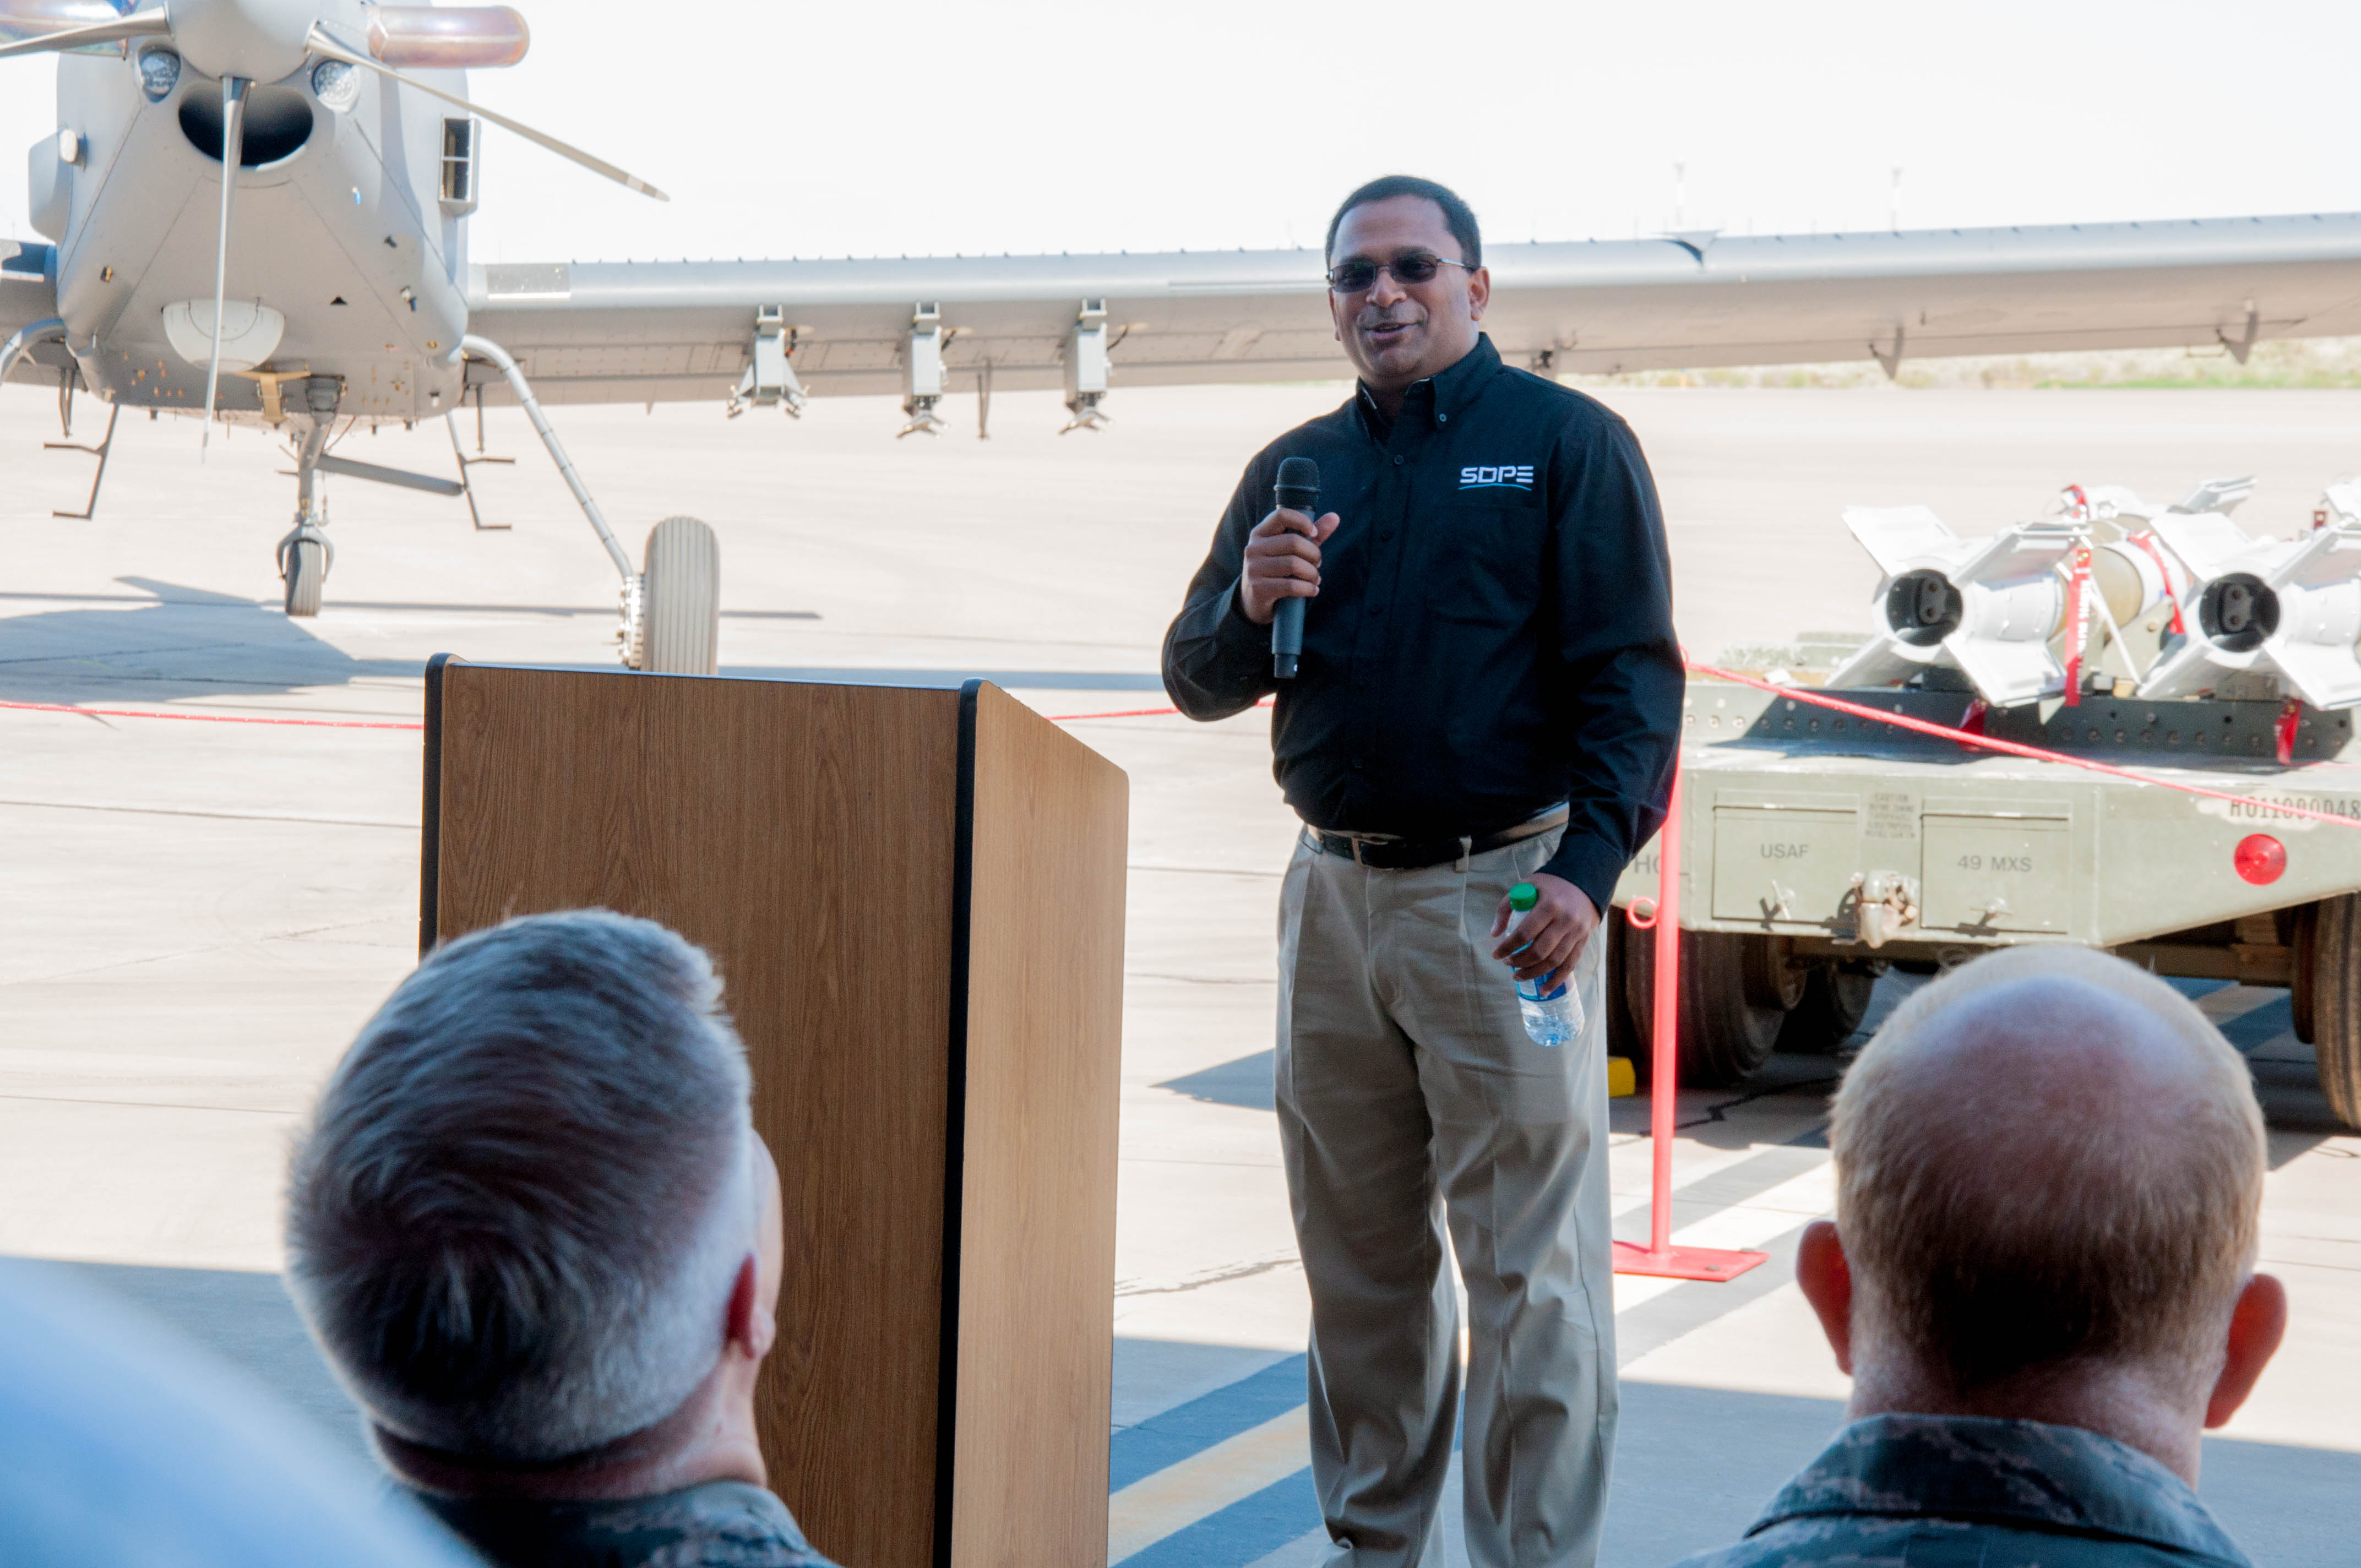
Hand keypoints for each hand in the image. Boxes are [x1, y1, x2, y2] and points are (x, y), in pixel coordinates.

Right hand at [1237, 505, 1341, 625]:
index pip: (1281, 515)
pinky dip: (1308, 589)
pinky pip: (1291, 586)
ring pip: (1294, 564)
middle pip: (1293, 542)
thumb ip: (1313, 535)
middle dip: (1314, 554)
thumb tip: (1335, 517)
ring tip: (1315, 579)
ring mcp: (1253, 569)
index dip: (1302, 521)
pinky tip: (1313, 590)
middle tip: (1317, 564)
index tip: (1314, 533)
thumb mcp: (1292, 551)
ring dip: (1312, 574)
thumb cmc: (1277, 572)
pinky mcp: (1258, 589)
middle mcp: (1253, 548)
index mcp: (1260, 534)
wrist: (1254, 602)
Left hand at [1490, 873, 1597, 988]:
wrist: (1585, 882)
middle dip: (1519, 962)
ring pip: (1554, 961)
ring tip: (1518, 976)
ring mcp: (1577, 933)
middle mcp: (1565, 921)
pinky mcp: (1583, 941)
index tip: (1496, 954)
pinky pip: (1570, 966)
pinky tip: (1544, 990)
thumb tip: (1494, 934)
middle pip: (1539, 951)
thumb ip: (1507, 907)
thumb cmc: (1549, 885)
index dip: (1508, 947)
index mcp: (1549, 905)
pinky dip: (1556, 980)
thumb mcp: (1526, 886)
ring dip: (1533, 973)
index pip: (1524, 933)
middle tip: (1507, 964)